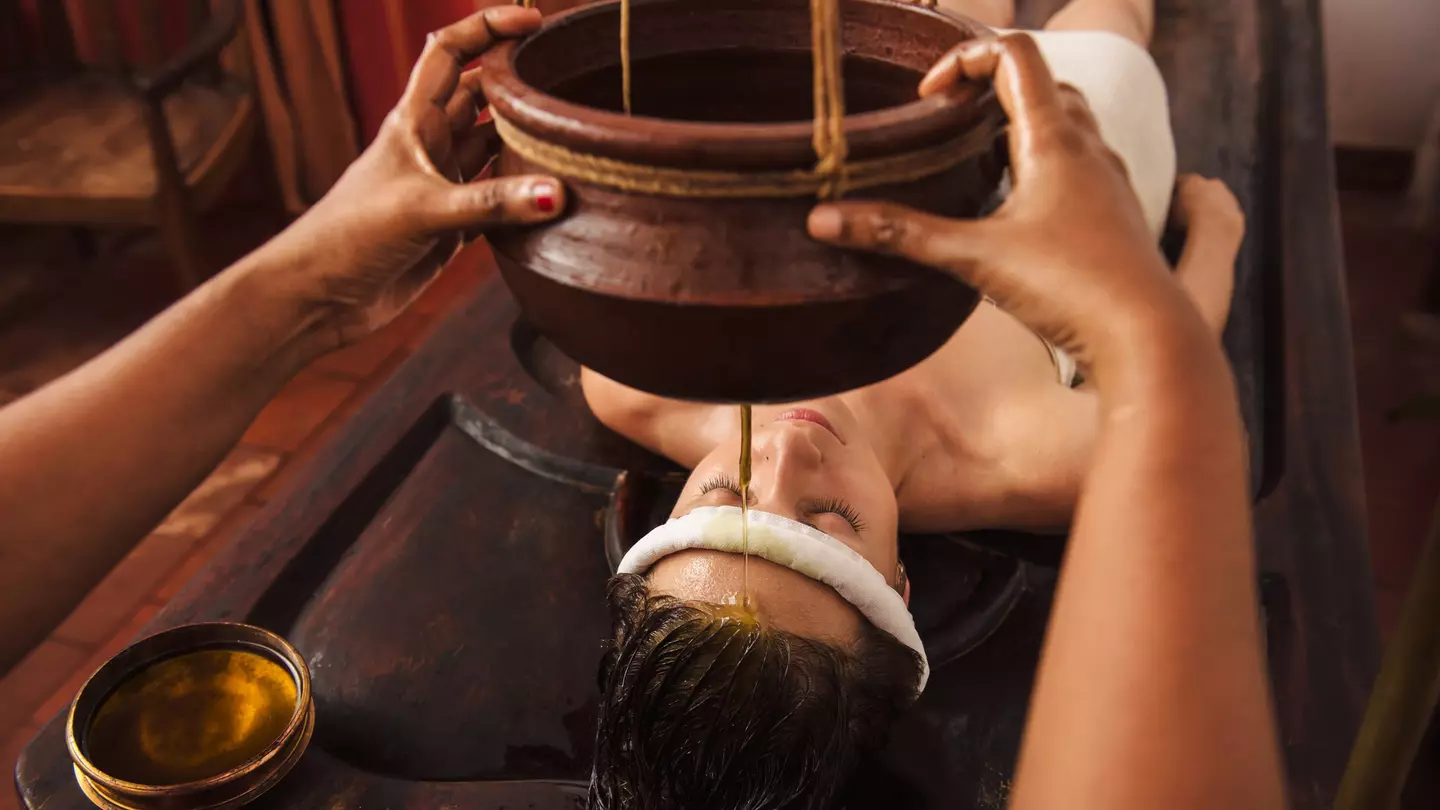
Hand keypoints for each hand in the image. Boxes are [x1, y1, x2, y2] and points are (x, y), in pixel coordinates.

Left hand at [261, 6, 563, 345]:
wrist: (316, 296)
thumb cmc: (349, 237)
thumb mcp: (423, 211)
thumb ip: (491, 202)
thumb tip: (557, 192)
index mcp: (413, 122)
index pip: (451, 51)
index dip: (487, 27)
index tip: (533, 19)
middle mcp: (430, 147)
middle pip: (482, 95)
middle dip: (520, 81)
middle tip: (571, 74)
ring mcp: (442, 187)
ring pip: (494, 147)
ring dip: (527, 140)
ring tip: (575, 134)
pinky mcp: (451, 228)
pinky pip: (498, 201)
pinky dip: (524, 197)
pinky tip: (554, 199)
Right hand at [806, 34, 1240, 373]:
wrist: (1147, 338)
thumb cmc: (1070, 288)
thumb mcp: (973, 257)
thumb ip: (898, 234)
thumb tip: (822, 218)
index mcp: (1055, 139)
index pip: (1015, 55)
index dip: (966, 58)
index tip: (928, 97)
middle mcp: (1090, 149)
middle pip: (1044, 83)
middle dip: (993, 86)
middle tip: (949, 118)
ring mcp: (1109, 182)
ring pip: (1069, 122)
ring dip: (1024, 121)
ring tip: (979, 155)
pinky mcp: (1116, 217)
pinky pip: (1082, 165)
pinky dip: (1046, 162)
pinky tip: (1018, 204)